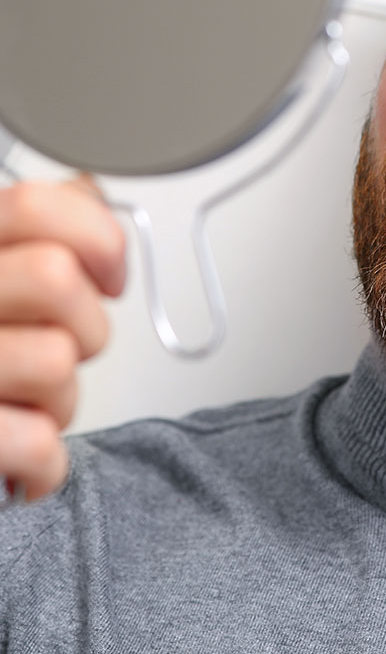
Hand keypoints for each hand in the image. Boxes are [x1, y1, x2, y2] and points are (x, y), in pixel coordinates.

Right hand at [0, 177, 125, 500]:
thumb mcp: (4, 269)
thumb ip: (47, 224)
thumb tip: (90, 193)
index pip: (35, 205)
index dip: (97, 238)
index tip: (107, 276)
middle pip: (54, 277)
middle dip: (86, 325)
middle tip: (64, 347)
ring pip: (55, 362)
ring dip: (62, 398)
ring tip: (29, 402)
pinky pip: (35, 442)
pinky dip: (44, 460)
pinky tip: (19, 448)